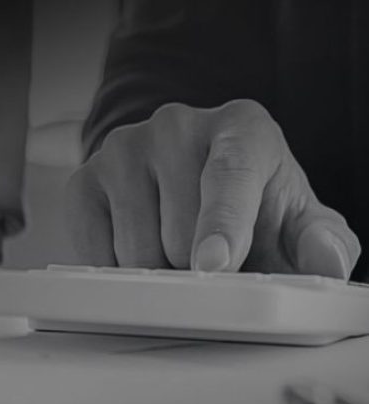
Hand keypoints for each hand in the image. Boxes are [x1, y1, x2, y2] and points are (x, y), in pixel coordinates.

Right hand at [66, 99, 359, 277]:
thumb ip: (321, 241)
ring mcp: (121, 148)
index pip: (229, 172)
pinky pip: (92, 250)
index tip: (214, 265)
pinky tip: (135, 253)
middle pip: (178, 230)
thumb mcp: (294, 220)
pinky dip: (116, 271)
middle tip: (203, 264)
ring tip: (170, 255)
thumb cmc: (247, 205)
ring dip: (157, 273)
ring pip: (134, 249)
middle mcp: (175, 125)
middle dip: (193, 270)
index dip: (223, 223)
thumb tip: (326, 260)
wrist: (186, 187)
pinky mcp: (82, 179)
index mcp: (240, 127)